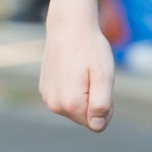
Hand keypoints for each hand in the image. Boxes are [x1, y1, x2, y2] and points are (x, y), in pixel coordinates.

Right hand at [40, 15, 115, 131]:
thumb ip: (102, 105)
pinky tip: (72, 70)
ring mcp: (47, 97)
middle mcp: (54, 105)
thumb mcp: (104, 76)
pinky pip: (65, 99)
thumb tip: (97, 126)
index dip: (106, 107)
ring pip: (75, 110)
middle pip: (84, 118)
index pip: (97, 124)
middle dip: (94, 102)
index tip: (102, 85)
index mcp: (70, 104)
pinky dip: (72, 89)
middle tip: (93, 76)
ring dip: (83, 96)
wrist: (68, 26)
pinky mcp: (44, 89)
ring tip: (82, 72)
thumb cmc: (90, 49)